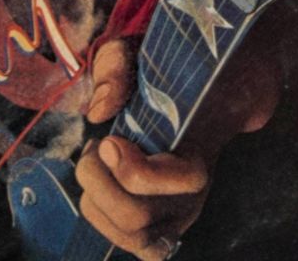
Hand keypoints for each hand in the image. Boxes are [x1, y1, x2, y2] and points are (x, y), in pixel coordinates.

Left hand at [74, 35, 280, 259]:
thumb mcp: (136, 55)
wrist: (185, 103)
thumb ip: (117, 69)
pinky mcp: (161, 232)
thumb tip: (99, 111)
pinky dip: (105, 222)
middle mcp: (195, 194)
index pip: (182, 181)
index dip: (135, 169)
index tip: (110, 140)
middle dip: (99, 183)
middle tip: (96, 149)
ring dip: (97, 200)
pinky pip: (133, 247)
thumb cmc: (158, 79)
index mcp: (200, 149)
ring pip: (131, 236)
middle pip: (139, 217)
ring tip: (97, 166)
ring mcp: (178, 219)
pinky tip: (101, 192)